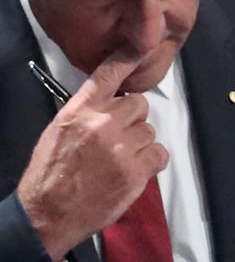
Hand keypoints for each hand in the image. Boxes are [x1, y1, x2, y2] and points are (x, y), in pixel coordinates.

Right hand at [16, 49, 168, 261]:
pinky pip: (160, 153)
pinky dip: (151, 162)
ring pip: (149, 131)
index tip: (141, 47)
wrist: (48, 214)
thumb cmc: (51, 172)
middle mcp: (102, 123)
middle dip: (133, 120)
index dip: (127, 59)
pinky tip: (134, 170)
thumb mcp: (60, 129)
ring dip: (140, 144)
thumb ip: (88, 111)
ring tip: (120, 160)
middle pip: (139, 105)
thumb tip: (113, 101)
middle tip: (118, 139)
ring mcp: (121, 147)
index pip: (109, 74)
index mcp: (80, 110)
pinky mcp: (136, 171)